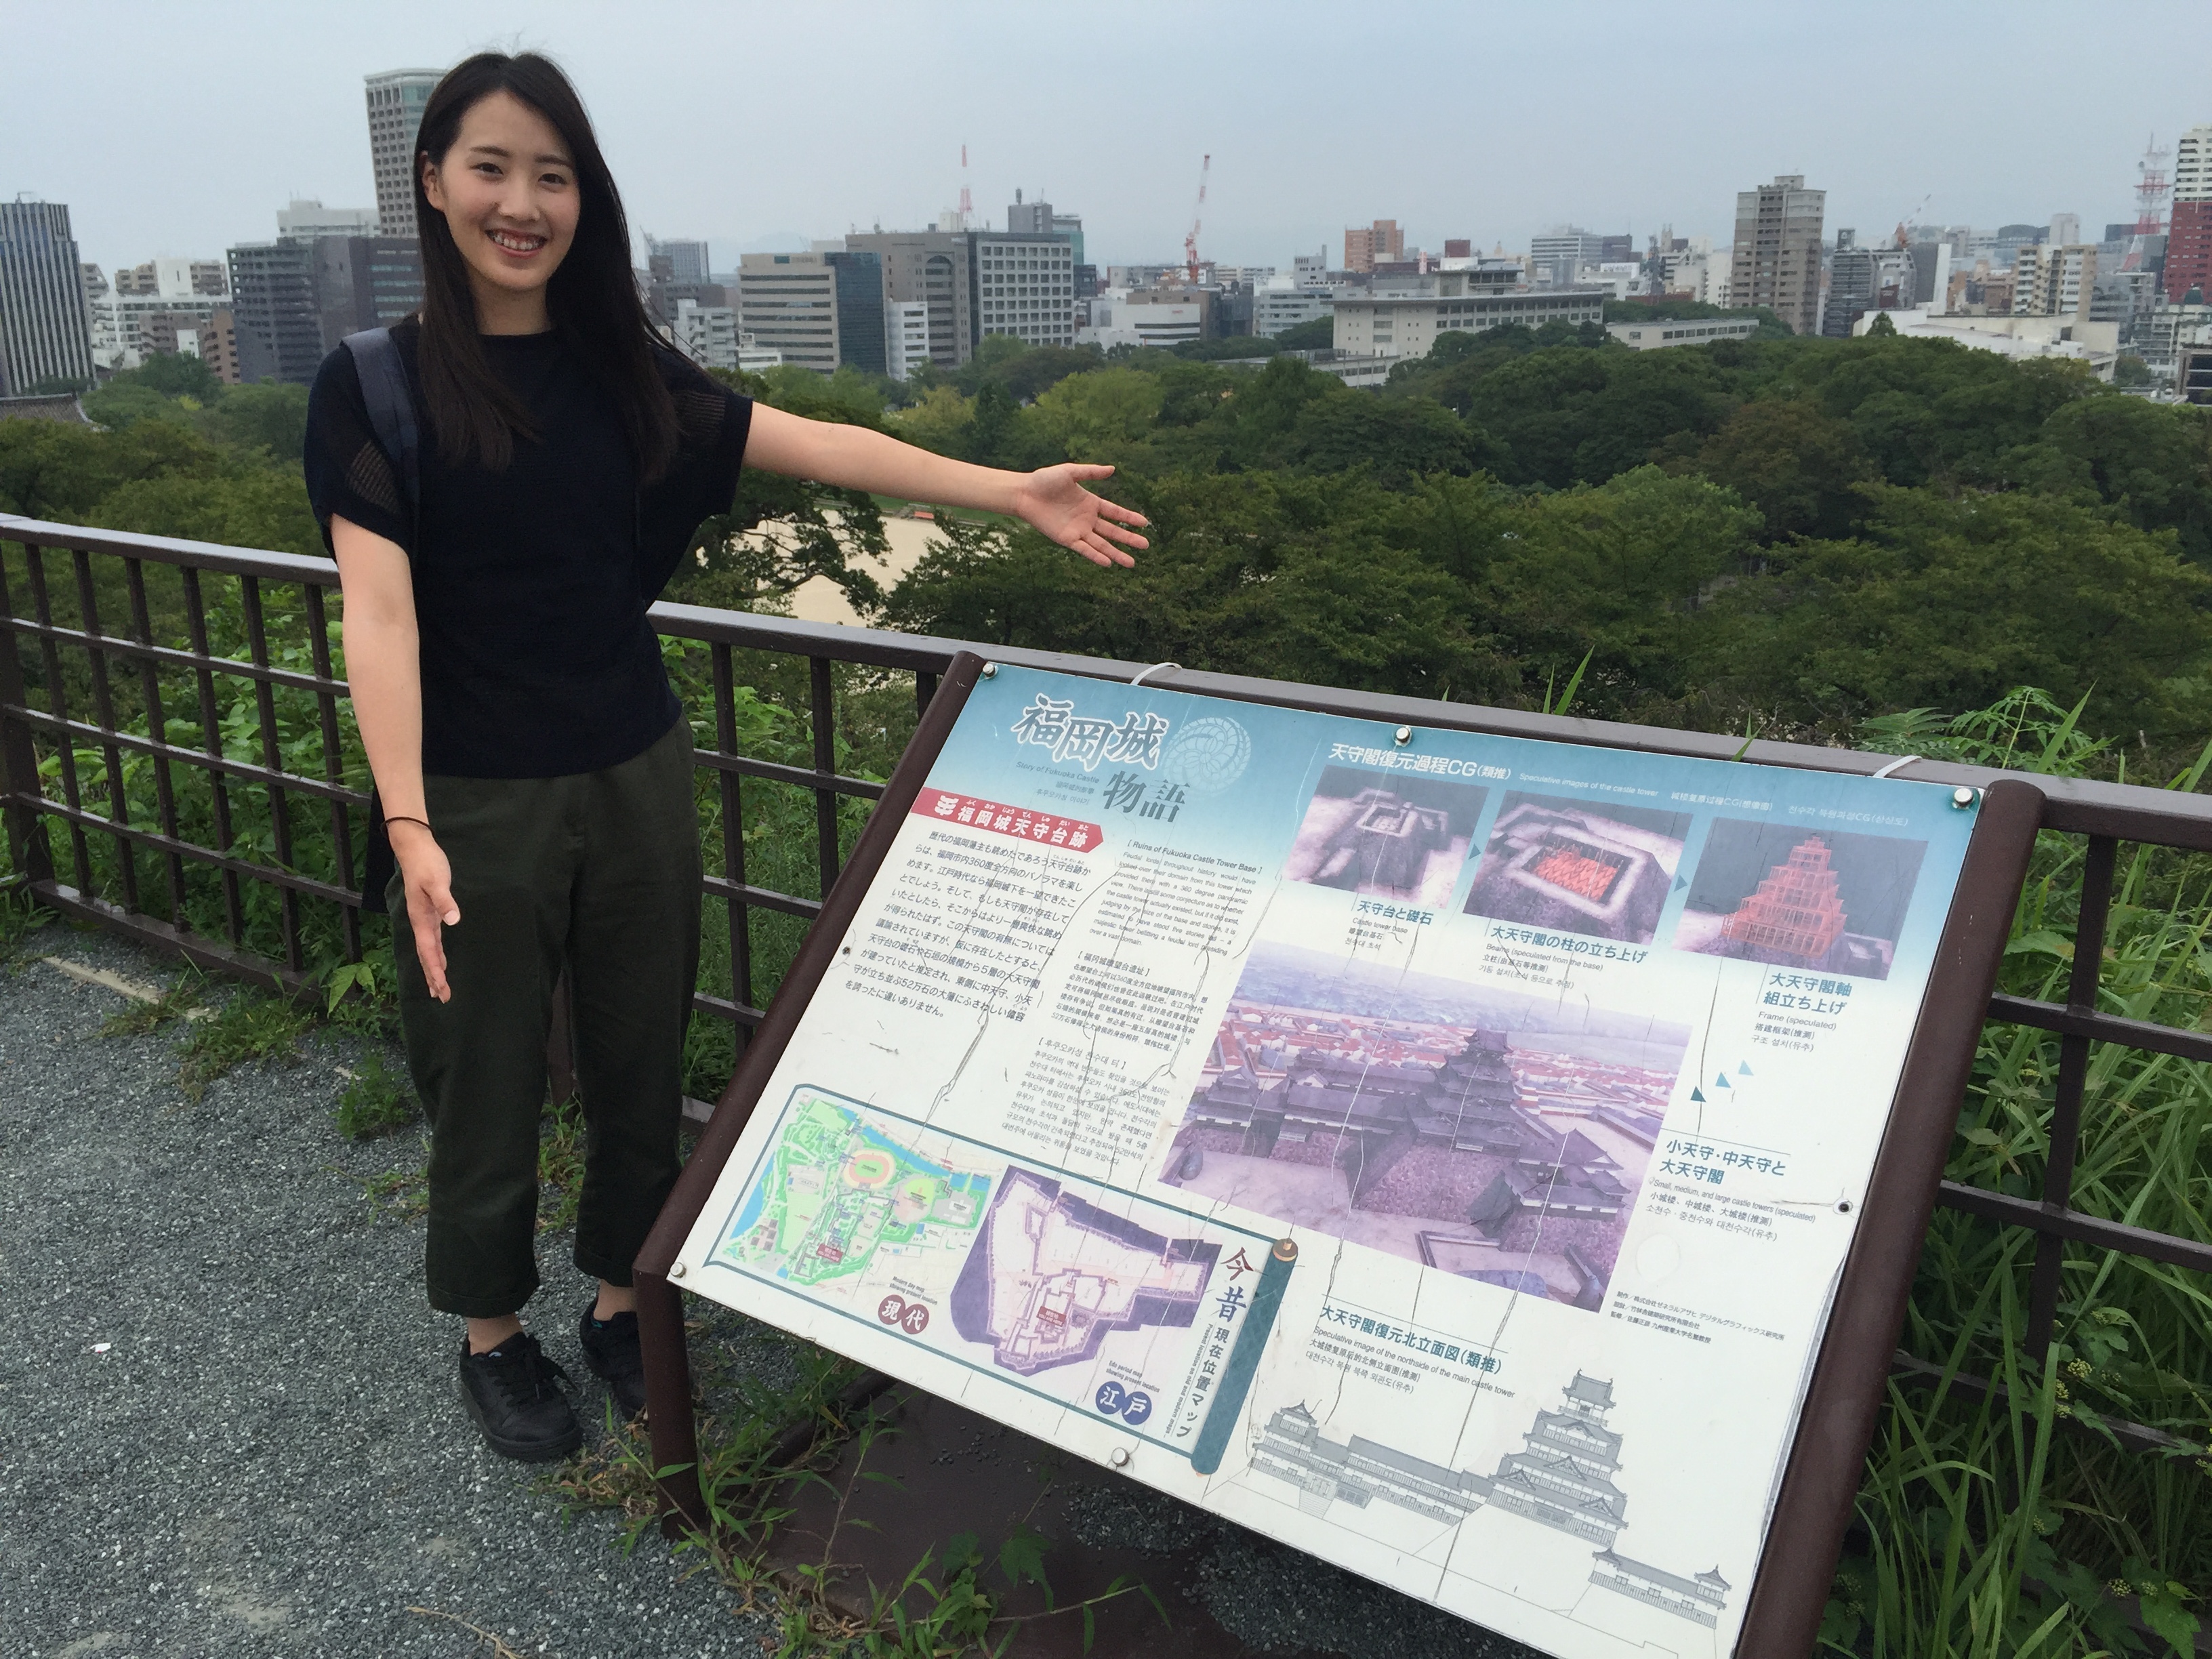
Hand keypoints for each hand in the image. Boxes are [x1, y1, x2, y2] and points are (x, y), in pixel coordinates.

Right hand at [390, 823, 459, 1002]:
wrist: (415, 848)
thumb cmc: (426, 864)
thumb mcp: (436, 881)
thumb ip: (444, 900)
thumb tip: (453, 920)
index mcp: (421, 919)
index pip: (429, 951)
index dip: (435, 971)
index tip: (441, 989)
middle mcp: (421, 923)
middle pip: (427, 956)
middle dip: (434, 977)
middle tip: (442, 997)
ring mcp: (424, 919)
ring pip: (429, 950)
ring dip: (434, 969)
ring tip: (438, 988)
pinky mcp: (429, 912)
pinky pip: (432, 940)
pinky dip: (435, 954)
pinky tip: (439, 961)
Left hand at [1008, 464, 1149, 568]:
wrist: (1025, 493)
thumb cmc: (1045, 480)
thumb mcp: (1070, 472)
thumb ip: (1091, 472)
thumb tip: (1113, 469)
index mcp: (1091, 503)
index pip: (1115, 512)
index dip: (1130, 517)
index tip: (1145, 523)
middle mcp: (1087, 519)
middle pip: (1113, 531)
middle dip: (1129, 539)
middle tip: (1146, 545)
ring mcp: (1078, 530)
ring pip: (1102, 545)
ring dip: (1116, 554)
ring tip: (1131, 563)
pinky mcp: (1067, 539)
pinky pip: (1084, 550)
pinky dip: (1095, 556)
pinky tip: (1108, 562)